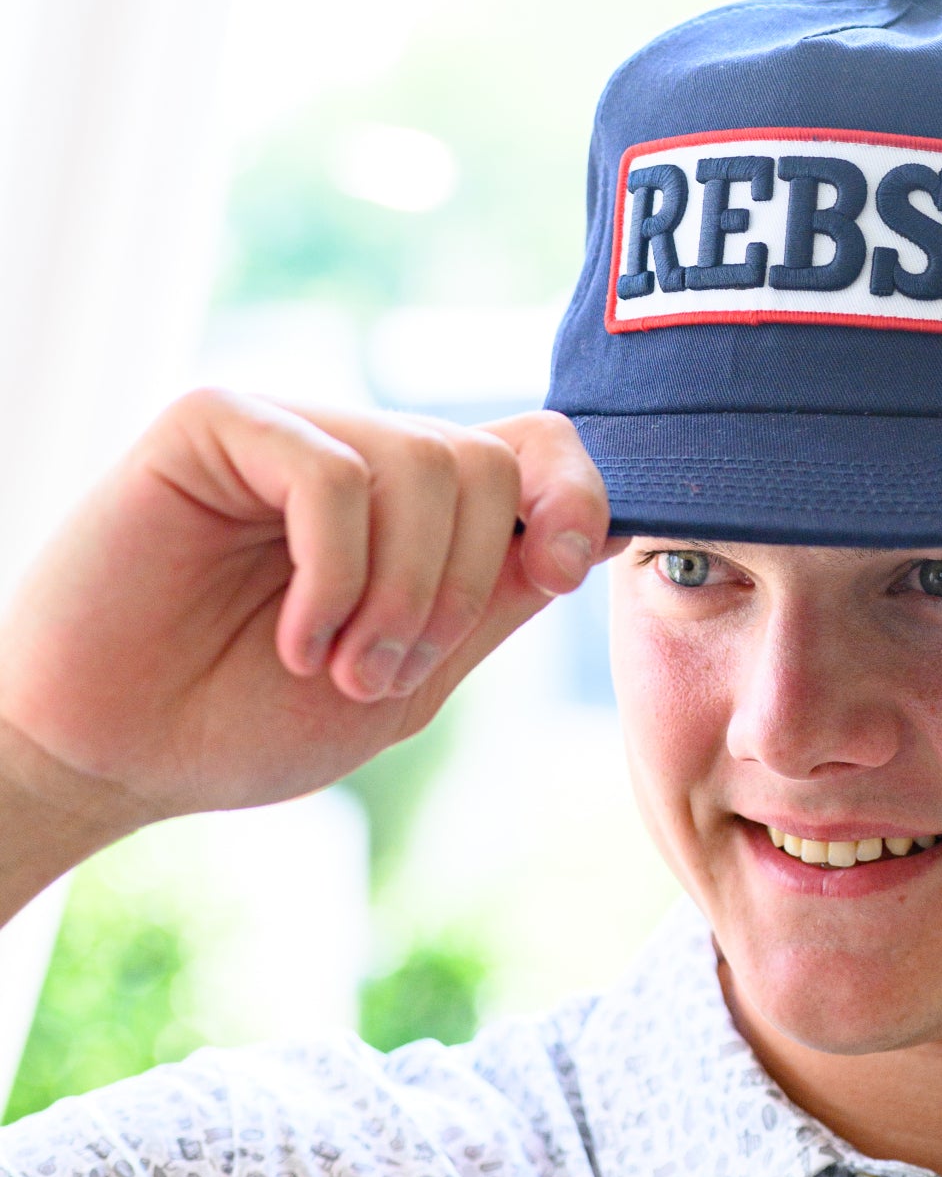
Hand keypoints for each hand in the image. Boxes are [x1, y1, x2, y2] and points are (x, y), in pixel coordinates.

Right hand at [0, 391, 611, 867]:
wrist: (111, 758)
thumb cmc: (244, 722)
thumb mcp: (410, 676)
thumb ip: (494, 598)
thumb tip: (594, 530)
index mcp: (414, 507)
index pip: (536, 445)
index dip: (577, 493)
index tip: (563, 569)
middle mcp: (358, 450)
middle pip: (489, 461)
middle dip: (461, 587)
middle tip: (383, 673)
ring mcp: (288, 427)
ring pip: (425, 460)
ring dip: (400, 593)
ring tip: (334, 667)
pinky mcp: (214, 419)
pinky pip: (333, 473)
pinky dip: (334, 575)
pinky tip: (293, 637)